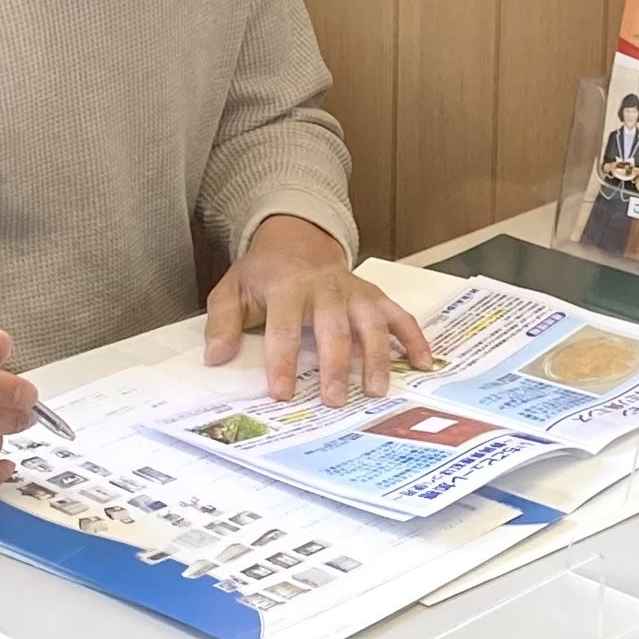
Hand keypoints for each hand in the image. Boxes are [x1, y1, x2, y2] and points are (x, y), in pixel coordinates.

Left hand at [201, 217, 436, 401]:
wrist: (297, 238)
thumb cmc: (264, 273)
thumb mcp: (232, 290)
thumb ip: (223, 322)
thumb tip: (215, 357)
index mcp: (286, 287)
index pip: (284, 327)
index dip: (283, 361)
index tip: (283, 393)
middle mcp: (325, 289)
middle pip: (332, 329)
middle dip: (334, 365)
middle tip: (334, 400)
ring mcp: (353, 292)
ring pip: (370, 323)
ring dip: (376, 357)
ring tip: (376, 390)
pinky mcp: (373, 296)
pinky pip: (398, 316)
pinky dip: (414, 338)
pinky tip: (423, 364)